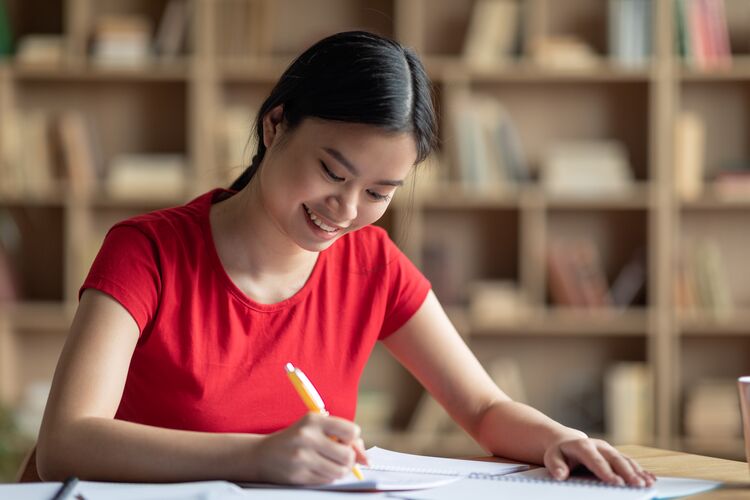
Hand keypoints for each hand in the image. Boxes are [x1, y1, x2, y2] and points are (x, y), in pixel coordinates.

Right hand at [250, 412, 367, 484]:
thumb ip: (341, 436)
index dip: (354, 439)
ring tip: (329, 463)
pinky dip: (327, 477)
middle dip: (349, 459)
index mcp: (313, 419)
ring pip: (339, 471)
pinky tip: (317, 469)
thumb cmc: (296, 439)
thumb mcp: (315, 428)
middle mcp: (307, 437)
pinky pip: (327, 480)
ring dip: (339, 470)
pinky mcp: (299, 475)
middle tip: (341, 457)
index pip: (351, 430)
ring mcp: (302, 458)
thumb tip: (364, 457)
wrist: (263, 455)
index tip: (348, 441)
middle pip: (347, 455)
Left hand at [543, 436, 655, 486]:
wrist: (566, 442)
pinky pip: (630, 462)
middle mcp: (599, 446)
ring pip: (626, 460)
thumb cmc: (560, 453)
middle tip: (637, 485)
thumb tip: (561, 475)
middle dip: (627, 472)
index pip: (595, 459)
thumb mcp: (552, 457)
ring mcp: (609, 450)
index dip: (605, 471)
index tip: (616, 482)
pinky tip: (651, 479)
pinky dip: (641, 471)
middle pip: (615, 459)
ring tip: (647, 484)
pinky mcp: (616, 456)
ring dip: (637, 472)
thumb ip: (556, 466)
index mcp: (582, 446)